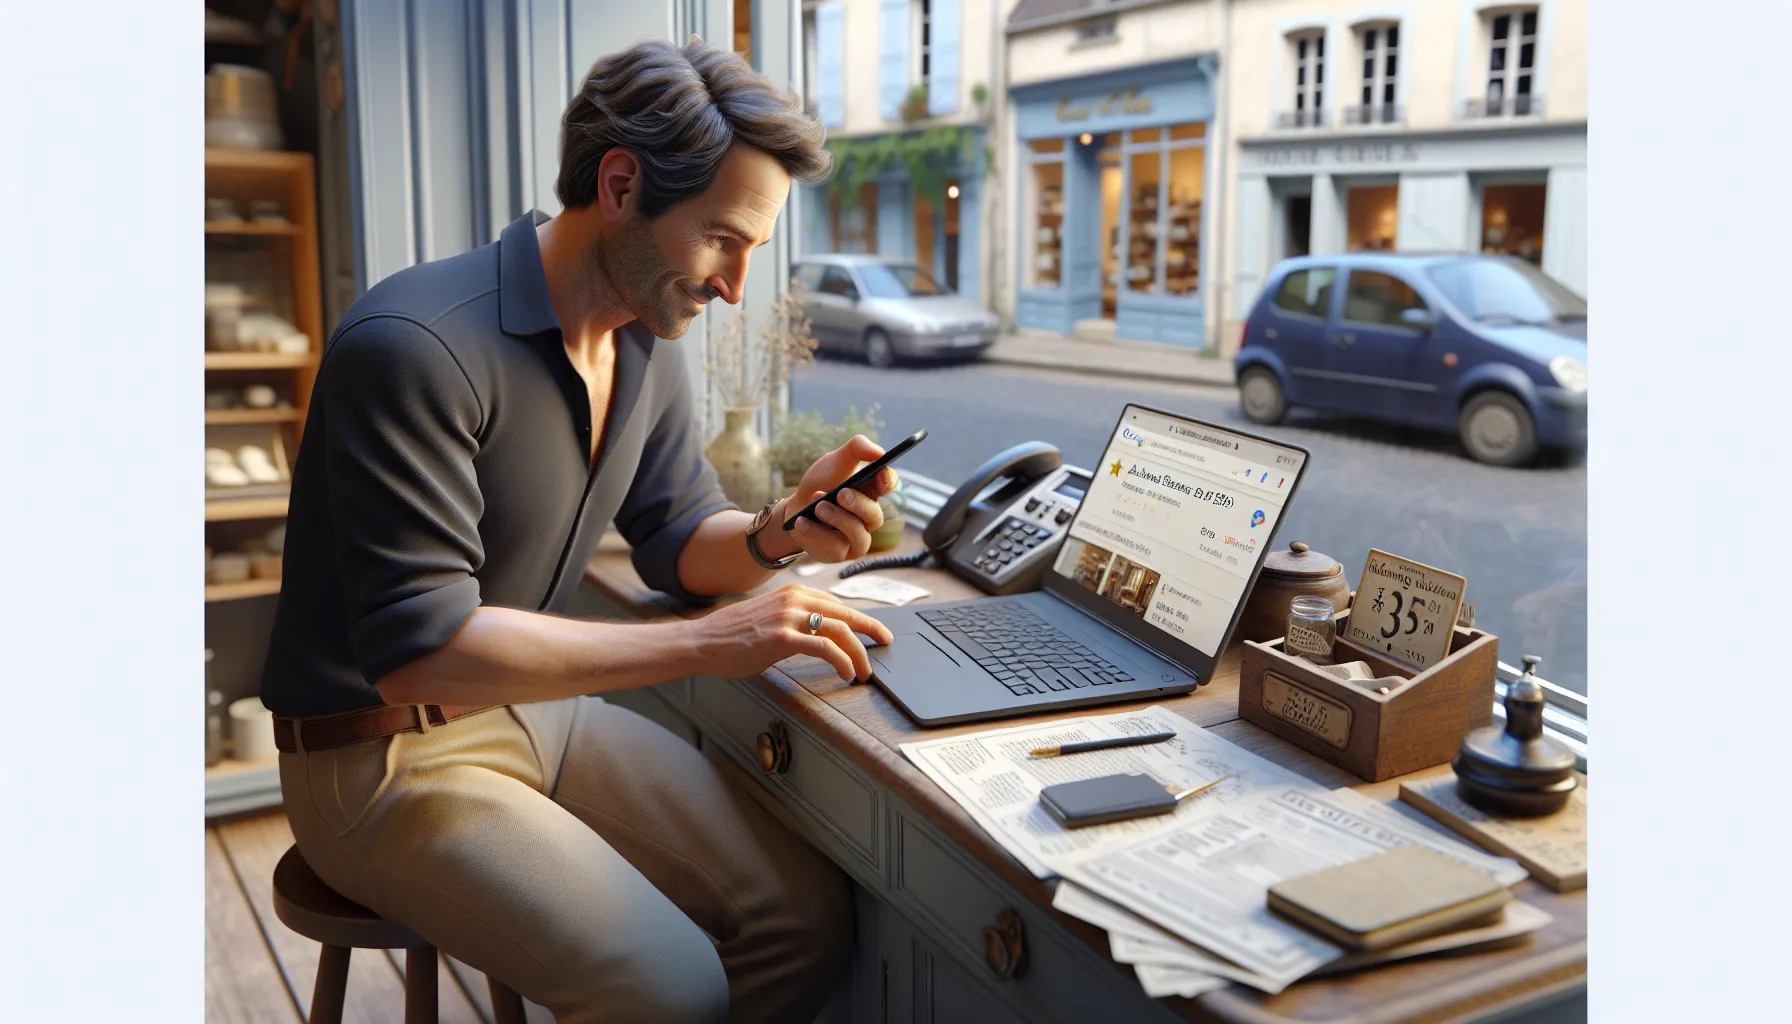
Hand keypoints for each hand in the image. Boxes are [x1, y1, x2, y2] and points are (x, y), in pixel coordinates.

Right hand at [684, 585, 895, 682]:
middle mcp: (795, 599)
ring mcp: (789, 617)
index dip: (861, 619)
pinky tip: (847, 673)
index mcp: (794, 593)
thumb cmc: (733, 634)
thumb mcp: (770, 615)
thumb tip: (820, 633)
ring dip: (859, 652)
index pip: (838, 604)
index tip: (875, 632)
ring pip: (840, 630)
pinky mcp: (782, 638)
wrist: (703, 641)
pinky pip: (824, 647)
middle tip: (886, 644)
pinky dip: (842, 661)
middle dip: (871, 631)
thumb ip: (795, 618)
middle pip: (846, 613)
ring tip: (865, 671)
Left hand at [765, 434, 899, 563]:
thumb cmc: (820, 484)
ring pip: (857, 536)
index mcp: (871, 490)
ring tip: (817, 507)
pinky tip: (801, 523)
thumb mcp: (834, 461)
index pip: (889, 485)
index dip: (888, 481)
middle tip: (840, 493)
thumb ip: (856, 449)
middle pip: (875, 516)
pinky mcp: (839, 554)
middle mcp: (868, 517)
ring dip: (836, 520)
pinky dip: (815, 533)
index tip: (881, 474)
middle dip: (858, 504)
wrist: (794, 509)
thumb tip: (878, 452)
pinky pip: (833, 548)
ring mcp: (856, 538)